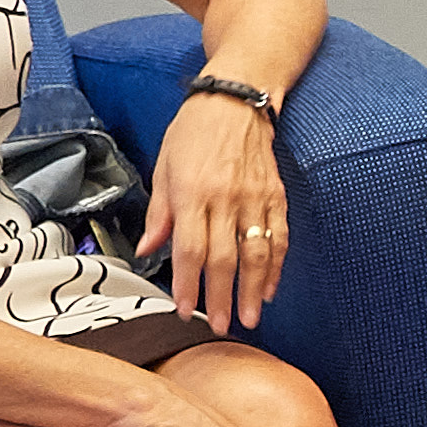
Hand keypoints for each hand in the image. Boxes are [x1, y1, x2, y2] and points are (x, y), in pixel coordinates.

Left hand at [139, 89, 289, 332]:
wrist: (236, 100)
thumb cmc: (194, 131)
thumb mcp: (164, 166)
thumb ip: (160, 213)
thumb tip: (148, 250)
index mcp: (192, 192)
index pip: (190, 249)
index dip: (188, 283)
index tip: (184, 308)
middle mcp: (225, 199)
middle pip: (224, 259)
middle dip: (221, 297)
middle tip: (219, 326)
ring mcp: (254, 198)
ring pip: (256, 253)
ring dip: (252, 290)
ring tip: (248, 317)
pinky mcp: (276, 196)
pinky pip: (279, 237)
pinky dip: (276, 267)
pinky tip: (268, 288)